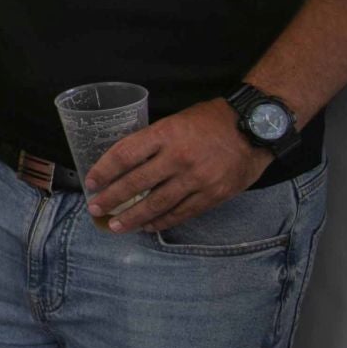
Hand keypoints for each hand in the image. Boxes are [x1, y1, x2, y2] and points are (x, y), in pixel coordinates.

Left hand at [83, 99, 273, 232]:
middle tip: (95, 207)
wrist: (255, 128)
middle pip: (136, 183)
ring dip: (133, 217)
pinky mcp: (213, 195)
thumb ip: (153, 141)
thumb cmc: (211, 121)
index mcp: (165, 134)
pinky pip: (181, 213)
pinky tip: (147, 226)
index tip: (91, 181)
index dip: (104, 170)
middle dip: (112, 198)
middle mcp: (178, 158)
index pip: (125, 154)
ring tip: (116, 225)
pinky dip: (161, 222)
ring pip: (156, 204)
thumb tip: (126, 163)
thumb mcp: (175, 121)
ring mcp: (196, 179)